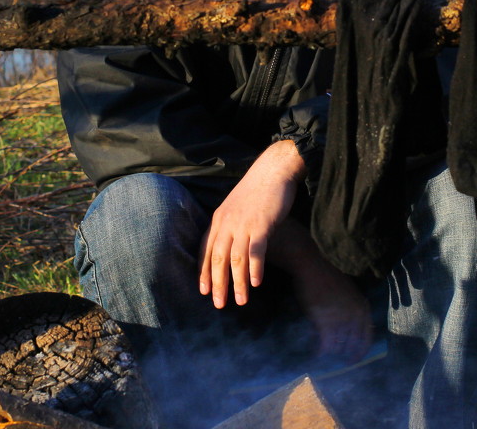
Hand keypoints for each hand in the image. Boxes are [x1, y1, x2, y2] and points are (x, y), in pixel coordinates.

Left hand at [198, 140, 304, 308]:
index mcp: (219, 218)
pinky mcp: (261, 224)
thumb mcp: (236, 206)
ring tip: (241, 301)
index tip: (202, 291)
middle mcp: (227, 223)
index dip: (203, 271)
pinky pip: (255, 251)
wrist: (274, 170)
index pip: (206, 249)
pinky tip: (256, 283)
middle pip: (218, 258)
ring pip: (236, 259)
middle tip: (219, 304)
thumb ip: (230, 225)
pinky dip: (255, 268)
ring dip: (238, 282)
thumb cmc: (257, 190)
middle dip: (218, 284)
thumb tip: (229, 244)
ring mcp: (243, 224)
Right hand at [270, 221, 373, 361]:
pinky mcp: (325, 321)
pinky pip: (325, 343)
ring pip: (338, 345)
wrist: (311, 266)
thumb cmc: (327, 276)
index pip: (367, 336)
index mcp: (362, 306)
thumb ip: (351, 308)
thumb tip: (349, 328)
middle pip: (353, 343)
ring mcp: (340, 318)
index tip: (355, 359)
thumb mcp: (347, 291)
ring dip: (332, 353)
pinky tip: (317, 354)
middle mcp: (355, 314)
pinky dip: (321, 351)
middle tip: (340, 363)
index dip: (361, 350)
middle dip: (346, 354)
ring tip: (327, 358)